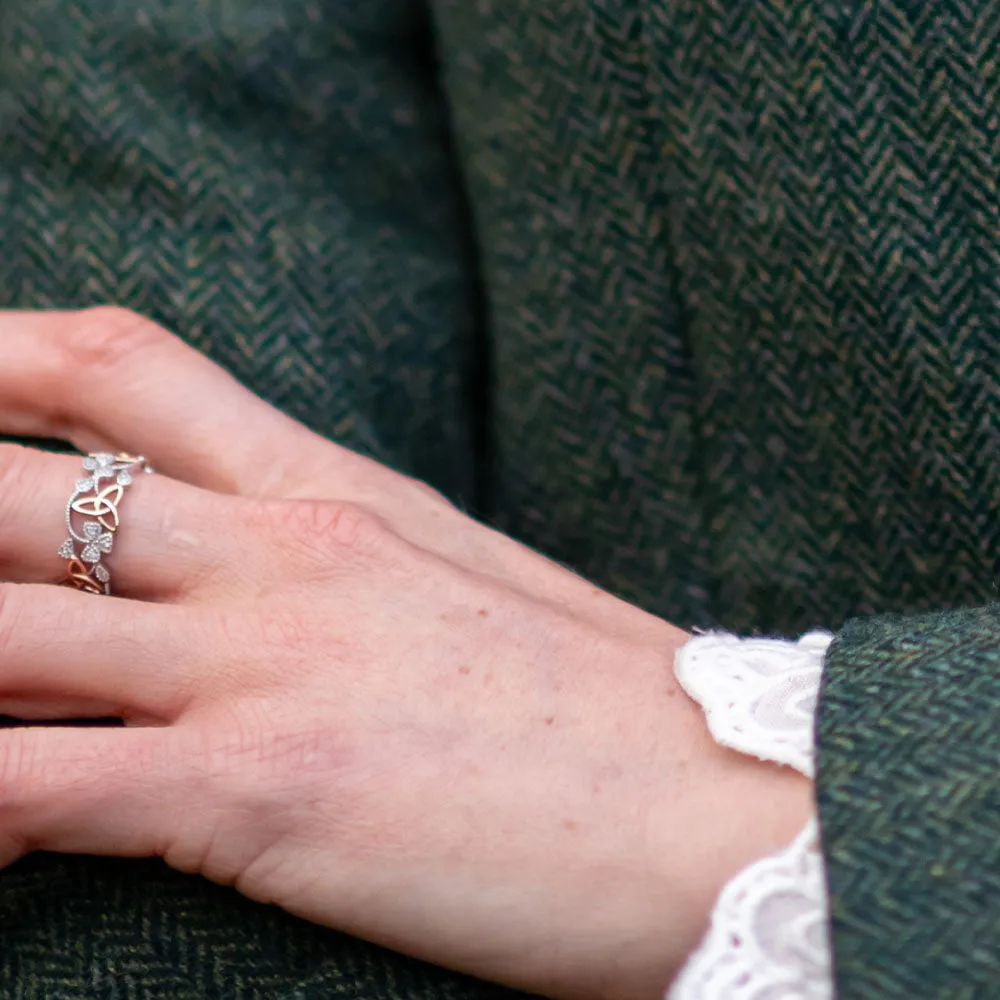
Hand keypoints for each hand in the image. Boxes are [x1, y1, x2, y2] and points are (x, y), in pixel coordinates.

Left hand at [0, 308, 810, 999]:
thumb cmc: (602, 701)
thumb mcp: (455, 581)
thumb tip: (241, 560)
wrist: (721, 805)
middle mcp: (280, 553)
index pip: (121, 369)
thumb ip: (336, 553)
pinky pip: (35, 786)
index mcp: (332, 492)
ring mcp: (266, 663)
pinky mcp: (264, 791)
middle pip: (8, 486)